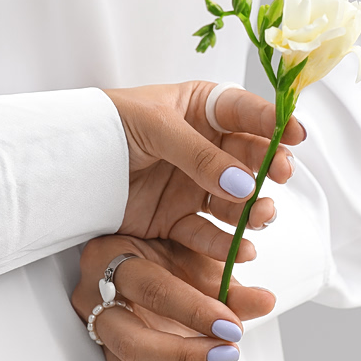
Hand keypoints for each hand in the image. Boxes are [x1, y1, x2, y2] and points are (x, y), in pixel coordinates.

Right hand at [71, 234, 275, 360]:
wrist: (148, 258)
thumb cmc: (171, 256)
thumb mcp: (200, 261)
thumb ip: (231, 285)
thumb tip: (266, 302)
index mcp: (114, 258)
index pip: (152, 290)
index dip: (193, 311)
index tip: (232, 326)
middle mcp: (96, 298)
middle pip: (132, 342)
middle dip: (184, 356)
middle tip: (226, 355)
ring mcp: (101, 332)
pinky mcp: (113, 357)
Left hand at [104, 82, 305, 261]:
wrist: (64, 167)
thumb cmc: (107, 126)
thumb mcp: (156, 128)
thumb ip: (201, 155)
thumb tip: (245, 183)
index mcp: (201, 110)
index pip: (246, 113)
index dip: (274, 123)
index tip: (297, 135)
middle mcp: (205, 148)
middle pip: (250, 160)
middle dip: (269, 171)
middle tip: (278, 178)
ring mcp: (194, 185)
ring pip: (237, 201)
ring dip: (253, 210)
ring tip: (261, 216)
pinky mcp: (177, 219)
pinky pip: (208, 234)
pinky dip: (225, 244)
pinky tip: (239, 250)